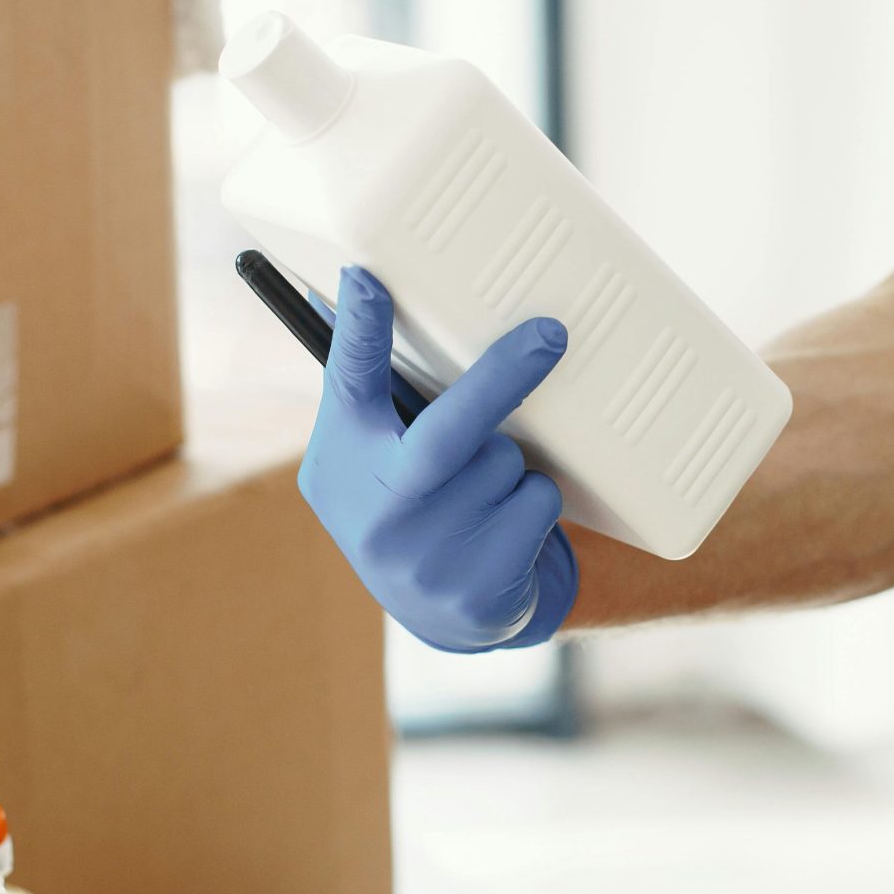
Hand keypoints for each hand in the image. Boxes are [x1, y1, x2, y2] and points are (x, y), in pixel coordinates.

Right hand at [297, 267, 576, 651]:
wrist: (441, 615)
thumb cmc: (410, 502)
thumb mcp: (372, 453)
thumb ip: (373, 391)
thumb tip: (351, 285)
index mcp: (343, 459)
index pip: (347, 382)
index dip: (358, 330)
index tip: (366, 278)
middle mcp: (375, 510)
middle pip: (448, 432)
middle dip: (502, 377)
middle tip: (550, 335)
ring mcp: (423, 556)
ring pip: (504, 461)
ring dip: (509, 461)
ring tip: (482, 490)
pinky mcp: (475, 588)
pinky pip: (536, 502)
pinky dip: (534, 501)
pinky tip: (503, 528)